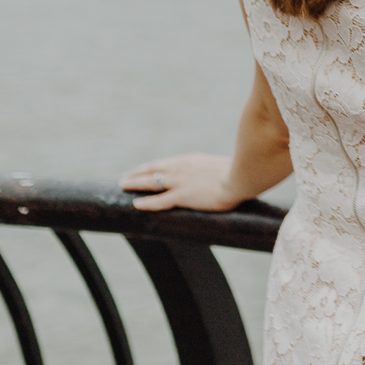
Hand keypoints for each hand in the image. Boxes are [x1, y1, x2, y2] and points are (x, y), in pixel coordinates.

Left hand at [120, 153, 241, 211]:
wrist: (241, 176)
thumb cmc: (238, 172)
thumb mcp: (221, 168)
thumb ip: (212, 172)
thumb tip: (215, 177)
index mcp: (191, 160)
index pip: (166, 163)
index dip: (152, 167)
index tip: (143, 170)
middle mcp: (181, 168)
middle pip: (153, 169)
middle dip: (137, 173)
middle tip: (124, 177)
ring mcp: (180, 181)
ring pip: (151, 182)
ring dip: (135, 183)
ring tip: (123, 185)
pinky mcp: (182, 195)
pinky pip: (159, 200)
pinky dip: (146, 202)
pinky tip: (136, 204)